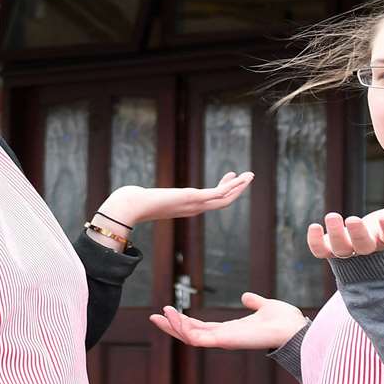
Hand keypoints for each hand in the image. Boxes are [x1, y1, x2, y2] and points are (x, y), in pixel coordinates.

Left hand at [98, 171, 253, 227]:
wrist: (132, 207)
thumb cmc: (136, 203)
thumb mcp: (149, 198)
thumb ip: (150, 198)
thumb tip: (139, 194)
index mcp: (186, 207)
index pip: (210, 200)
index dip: (223, 190)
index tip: (229, 177)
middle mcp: (193, 208)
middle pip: (223, 201)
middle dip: (236, 189)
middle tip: (248, 177)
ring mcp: (195, 205)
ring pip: (225, 198)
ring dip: (239, 187)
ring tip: (251, 175)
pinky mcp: (193, 199)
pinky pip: (218, 194)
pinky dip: (231, 187)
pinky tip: (239, 178)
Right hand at [148, 292, 306, 350]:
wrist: (295, 328)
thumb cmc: (284, 321)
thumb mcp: (264, 306)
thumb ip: (254, 302)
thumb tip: (246, 297)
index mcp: (230, 330)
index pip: (200, 328)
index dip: (184, 321)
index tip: (168, 311)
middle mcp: (224, 337)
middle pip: (190, 334)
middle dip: (172, 327)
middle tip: (154, 316)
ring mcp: (223, 341)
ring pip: (190, 338)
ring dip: (174, 326)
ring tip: (161, 313)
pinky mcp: (224, 341)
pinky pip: (197, 338)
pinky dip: (183, 328)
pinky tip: (174, 316)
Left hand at [307, 202, 383, 259]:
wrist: (369, 248)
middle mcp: (367, 248)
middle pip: (363, 245)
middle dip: (358, 233)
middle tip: (352, 219)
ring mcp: (348, 250)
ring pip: (341, 248)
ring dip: (335, 234)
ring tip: (332, 215)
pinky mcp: (330, 249)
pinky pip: (321, 250)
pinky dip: (314, 242)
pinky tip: (312, 227)